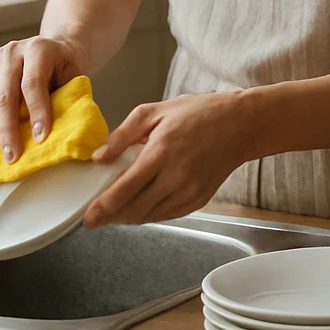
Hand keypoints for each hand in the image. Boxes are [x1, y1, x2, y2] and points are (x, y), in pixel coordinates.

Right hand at [0, 35, 86, 163]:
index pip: (33, 83)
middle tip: (15, 155)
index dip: (37, 111)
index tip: (41, 137)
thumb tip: (62, 131)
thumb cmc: (67, 64)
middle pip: (6, 96)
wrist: (56, 48)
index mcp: (38, 48)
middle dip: (10, 129)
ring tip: (8, 154)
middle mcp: (13, 53)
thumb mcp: (74, 74)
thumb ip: (66, 96)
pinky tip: (3, 141)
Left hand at [83, 92, 254, 227]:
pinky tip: (142, 206)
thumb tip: (99, 158)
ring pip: (150, 216)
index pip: (124, 190)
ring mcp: (190, 191)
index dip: (102, 208)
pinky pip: (168, 215)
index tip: (88, 216)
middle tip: (96, 218)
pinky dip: (150, 214)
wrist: (242, 124)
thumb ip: (122, 135)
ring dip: (129, 218)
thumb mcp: (155, 111)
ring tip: (116, 212)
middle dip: (110, 218)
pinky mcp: (199, 199)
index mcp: (161, 152)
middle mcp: (176, 177)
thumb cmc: (200, 113)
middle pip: (134, 210)